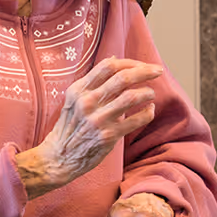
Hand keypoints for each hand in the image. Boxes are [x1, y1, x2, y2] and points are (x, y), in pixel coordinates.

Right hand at [14, 58, 161, 199]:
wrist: (59, 157)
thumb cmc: (70, 126)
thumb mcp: (74, 99)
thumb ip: (93, 81)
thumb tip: (114, 59)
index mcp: (79, 90)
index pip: (109, 66)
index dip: (130, 62)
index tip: (142, 65)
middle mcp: (87, 102)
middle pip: (123, 78)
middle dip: (145, 71)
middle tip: (157, 71)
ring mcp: (98, 119)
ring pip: (132, 96)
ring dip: (147, 92)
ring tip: (151, 93)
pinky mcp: (108, 136)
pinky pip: (137, 120)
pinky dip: (148, 113)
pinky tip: (149, 110)